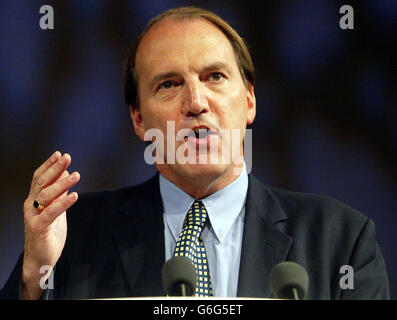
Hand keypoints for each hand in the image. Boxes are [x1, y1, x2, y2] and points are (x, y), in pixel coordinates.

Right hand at [21, 151, 79, 298]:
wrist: (40, 258)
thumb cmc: (48, 232)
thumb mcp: (56, 209)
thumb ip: (59, 193)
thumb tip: (65, 174)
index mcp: (34, 199)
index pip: (39, 177)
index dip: (49, 165)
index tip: (59, 154)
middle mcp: (31, 205)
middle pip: (42, 182)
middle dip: (55, 168)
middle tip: (67, 157)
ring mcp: (33, 216)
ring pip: (46, 195)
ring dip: (62, 183)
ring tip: (76, 174)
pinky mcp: (39, 228)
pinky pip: (51, 213)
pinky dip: (63, 203)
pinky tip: (74, 196)